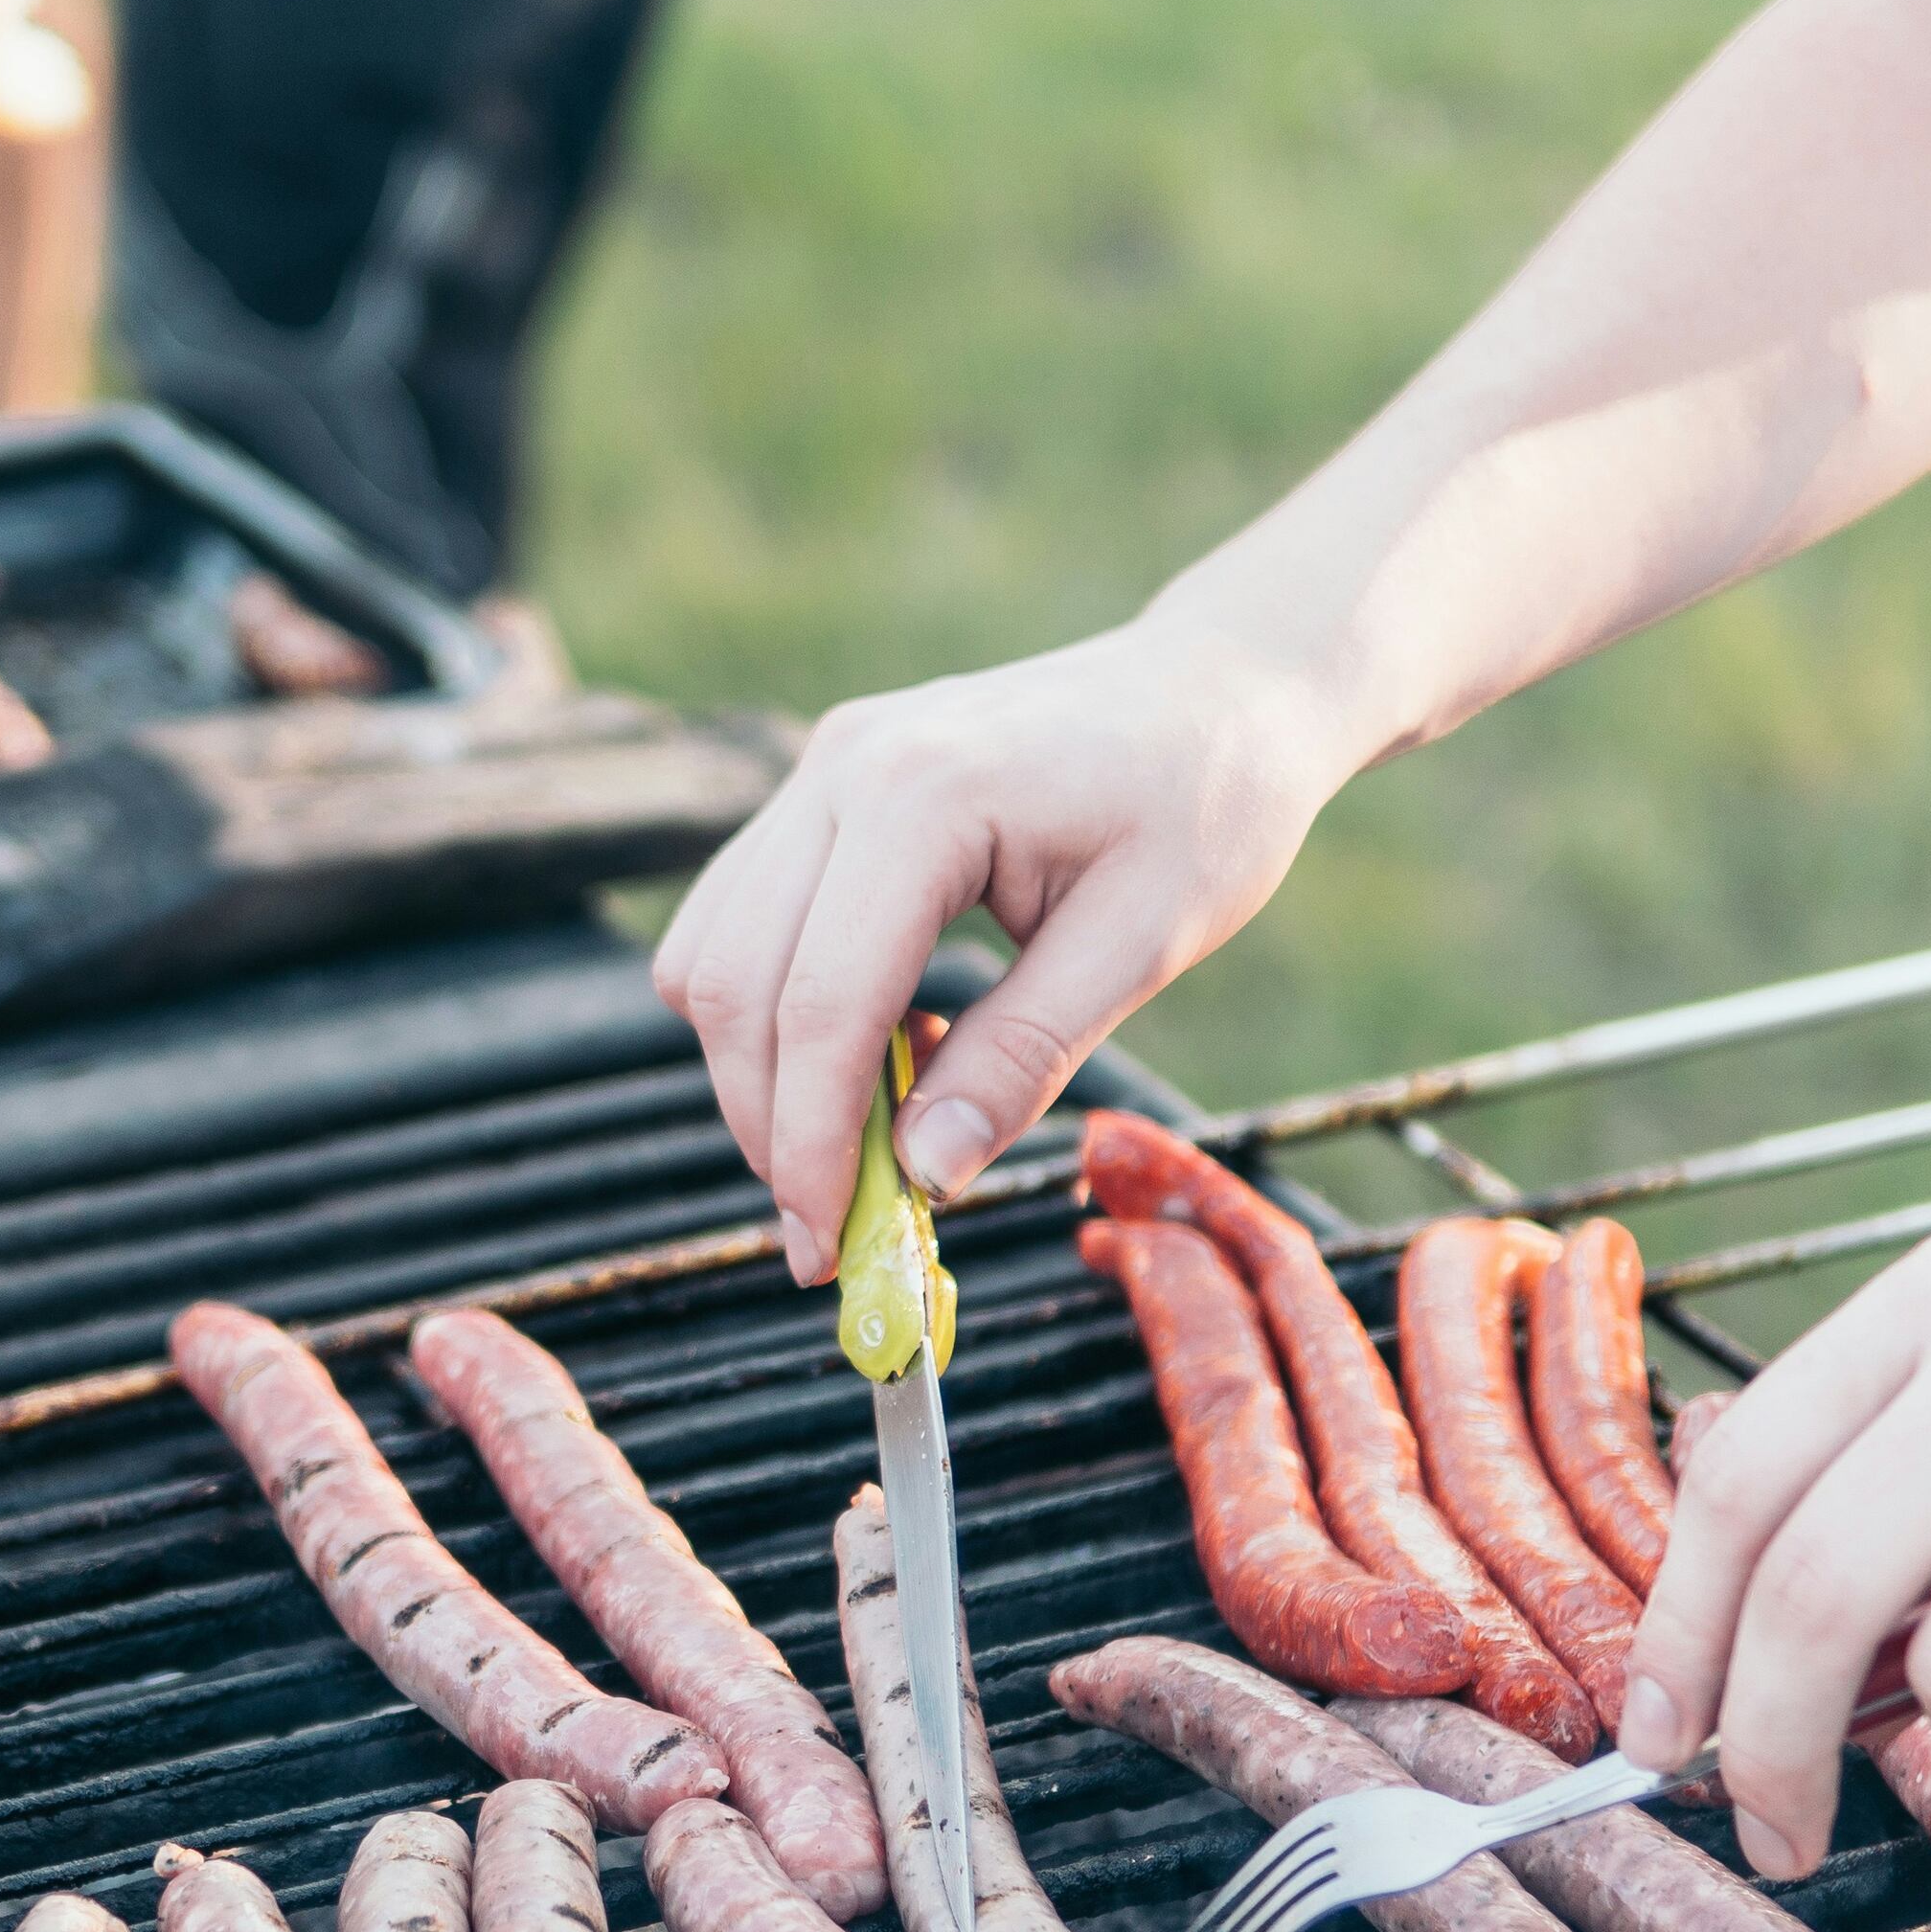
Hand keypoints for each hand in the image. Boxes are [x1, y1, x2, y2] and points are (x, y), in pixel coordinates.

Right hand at [653, 612, 1371, 1282]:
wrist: (1219, 684)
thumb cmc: (1206, 800)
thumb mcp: (1143, 944)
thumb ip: (1023, 1060)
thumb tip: (923, 1177)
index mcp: (923, 795)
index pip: (821, 1003)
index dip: (813, 1143)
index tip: (835, 1246)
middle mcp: (842, 768)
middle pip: (735, 985)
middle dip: (770, 1127)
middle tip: (831, 1234)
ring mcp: (820, 771)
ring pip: (712, 954)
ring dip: (761, 1073)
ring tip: (863, 1147)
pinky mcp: (822, 790)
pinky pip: (741, 918)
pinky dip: (779, 1012)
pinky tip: (881, 1053)